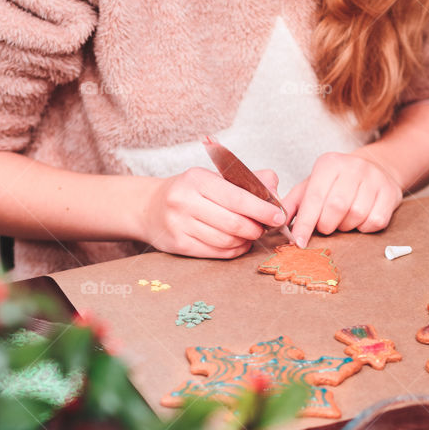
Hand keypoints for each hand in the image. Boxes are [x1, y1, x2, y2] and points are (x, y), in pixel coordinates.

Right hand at [139, 167, 285, 257]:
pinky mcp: (178, 245)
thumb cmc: (190, 191)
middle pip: (233, 223)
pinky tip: (238, 243)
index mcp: (197, 179)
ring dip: (245, 240)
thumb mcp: (214, 177)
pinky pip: (216, 252)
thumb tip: (275, 193)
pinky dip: (233, 250)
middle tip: (265, 227)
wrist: (149, 207)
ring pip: (226, 240)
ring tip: (251, 234)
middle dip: (256, 228)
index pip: (237, 197)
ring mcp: (179, 225)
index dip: (261, 209)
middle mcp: (184, 201)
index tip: (278, 216)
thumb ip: (248, 180)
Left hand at [283, 152, 402, 245]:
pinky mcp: (390, 193)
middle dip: (326, 225)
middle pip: (336, 207)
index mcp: (329, 164)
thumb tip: (277, 222)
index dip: (305, 223)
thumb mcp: (312, 184)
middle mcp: (353, 167)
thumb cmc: (338, 181)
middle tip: (326, 226)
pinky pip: (375, 221)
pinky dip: (364, 227)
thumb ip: (294, 203)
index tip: (299, 241)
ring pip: (356, 215)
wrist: (375, 168)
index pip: (314, 197)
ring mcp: (374, 179)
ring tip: (343, 220)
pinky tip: (359, 220)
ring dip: (346, 226)